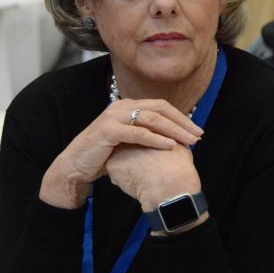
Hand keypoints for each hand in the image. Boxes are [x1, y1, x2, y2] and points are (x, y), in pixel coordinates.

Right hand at [39, 99, 202, 208]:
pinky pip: (138, 133)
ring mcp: (114, 116)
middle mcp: (121, 106)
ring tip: (189, 141)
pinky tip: (170, 146)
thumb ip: (145, 133)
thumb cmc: (103, 155)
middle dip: (182, 122)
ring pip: (152, 118)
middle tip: (198, 136)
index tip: (197, 131)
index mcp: (128, 106)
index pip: (161, 106)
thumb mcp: (128, 140)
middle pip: (160, 109)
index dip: (181, 117)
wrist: (75, 166)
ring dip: (174, 130)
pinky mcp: (108, 130)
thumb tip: (173, 137)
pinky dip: (156, 139)